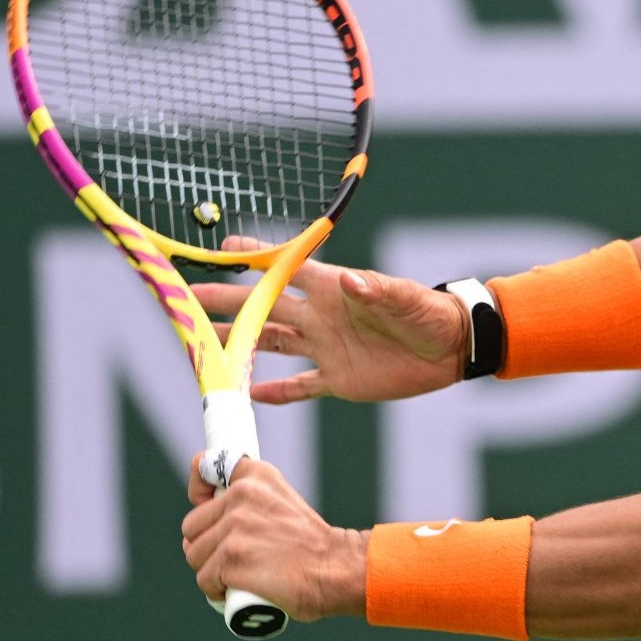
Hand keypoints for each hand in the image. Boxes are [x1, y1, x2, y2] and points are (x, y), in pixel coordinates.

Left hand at [182, 454, 367, 621]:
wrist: (335, 569)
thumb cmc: (311, 545)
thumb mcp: (284, 502)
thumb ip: (251, 501)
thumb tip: (209, 527)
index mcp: (256, 477)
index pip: (205, 466)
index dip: (199, 490)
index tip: (206, 504)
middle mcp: (242, 496)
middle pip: (192, 527)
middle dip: (207, 545)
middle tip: (235, 557)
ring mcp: (235, 529)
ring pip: (195, 556)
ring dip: (212, 571)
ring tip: (240, 576)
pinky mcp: (231, 560)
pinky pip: (205, 580)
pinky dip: (217, 591)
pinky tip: (236, 591)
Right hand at [194, 240, 468, 403]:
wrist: (453, 349)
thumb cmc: (430, 314)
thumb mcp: (405, 298)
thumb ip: (377, 290)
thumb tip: (349, 281)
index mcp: (334, 289)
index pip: (287, 270)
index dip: (257, 258)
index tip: (223, 247)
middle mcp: (322, 317)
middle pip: (264, 308)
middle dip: (226, 302)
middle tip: (187, 299)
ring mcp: (327, 348)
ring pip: (272, 344)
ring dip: (239, 343)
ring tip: (203, 341)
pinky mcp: (339, 379)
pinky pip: (300, 386)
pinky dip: (276, 392)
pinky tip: (249, 393)